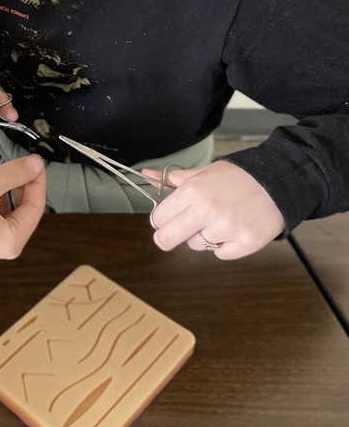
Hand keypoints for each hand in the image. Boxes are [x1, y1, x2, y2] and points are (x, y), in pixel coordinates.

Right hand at [0, 157, 45, 313]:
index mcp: (11, 241)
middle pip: (23, 212)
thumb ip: (12, 174)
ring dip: (6, 192)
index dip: (37, 180)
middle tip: (22, 163)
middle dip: (22, 186)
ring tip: (0, 171)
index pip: (35, 207)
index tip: (36, 161)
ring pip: (6, 213)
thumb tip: (36, 165)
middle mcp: (2, 248)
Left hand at [144, 161, 284, 259]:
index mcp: (192, 192)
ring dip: (203, 237)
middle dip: (168, 237)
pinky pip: (221, 254)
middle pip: (167, 238)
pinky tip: (234, 229)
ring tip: (220, 220)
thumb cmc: (238, 176)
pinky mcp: (245, 243)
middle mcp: (207, 211)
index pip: (158, 218)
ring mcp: (226, 229)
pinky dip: (225, 245)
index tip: (168, 218)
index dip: (162, 220)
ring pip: (196, 245)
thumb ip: (173, 179)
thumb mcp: (204, 172)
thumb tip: (147, 175)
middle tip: (178, 231)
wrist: (279, 181)